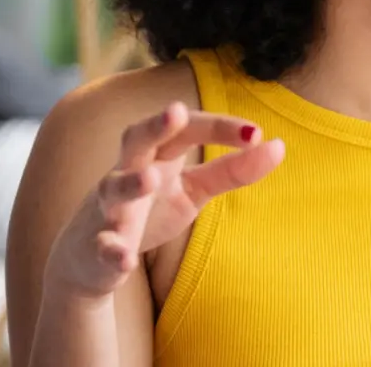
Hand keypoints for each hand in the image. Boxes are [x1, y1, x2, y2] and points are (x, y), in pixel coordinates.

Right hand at [46, 101, 283, 298]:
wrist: (91, 259)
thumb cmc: (149, 211)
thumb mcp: (193, 189)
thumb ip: (232, 170)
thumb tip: (278, 145)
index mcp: (156, 154)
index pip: (186, 130)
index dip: (218, 128)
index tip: (256, 133)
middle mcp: (127, 172)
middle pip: (136, 139)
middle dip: (155, 126)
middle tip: (176, 111)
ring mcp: (107, 209)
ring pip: (111, 188)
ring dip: (130, 183)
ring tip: (150, 179)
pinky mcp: (97, 246)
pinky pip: (102, 246)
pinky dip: (112, 250)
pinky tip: (125, 258)